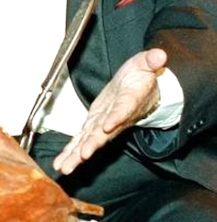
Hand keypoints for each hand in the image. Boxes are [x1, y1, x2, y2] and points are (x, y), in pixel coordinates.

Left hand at [53, 48, 165, 174]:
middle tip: (82, 156)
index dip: (115, 118)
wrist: (141, 90)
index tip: (107, 125)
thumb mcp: (145, 65)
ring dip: (77, 155)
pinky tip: (61, 163)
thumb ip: (150, 61)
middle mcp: (116, 118)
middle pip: (104, 133)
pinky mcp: (94, 125)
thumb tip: (159, 55)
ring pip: (90, 142)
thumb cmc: (141, 78)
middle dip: (92, 145)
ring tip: (66, 167)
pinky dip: (71, 151)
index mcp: (128, 102)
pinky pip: (81, 140)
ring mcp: (104, 124)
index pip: (123, 110)